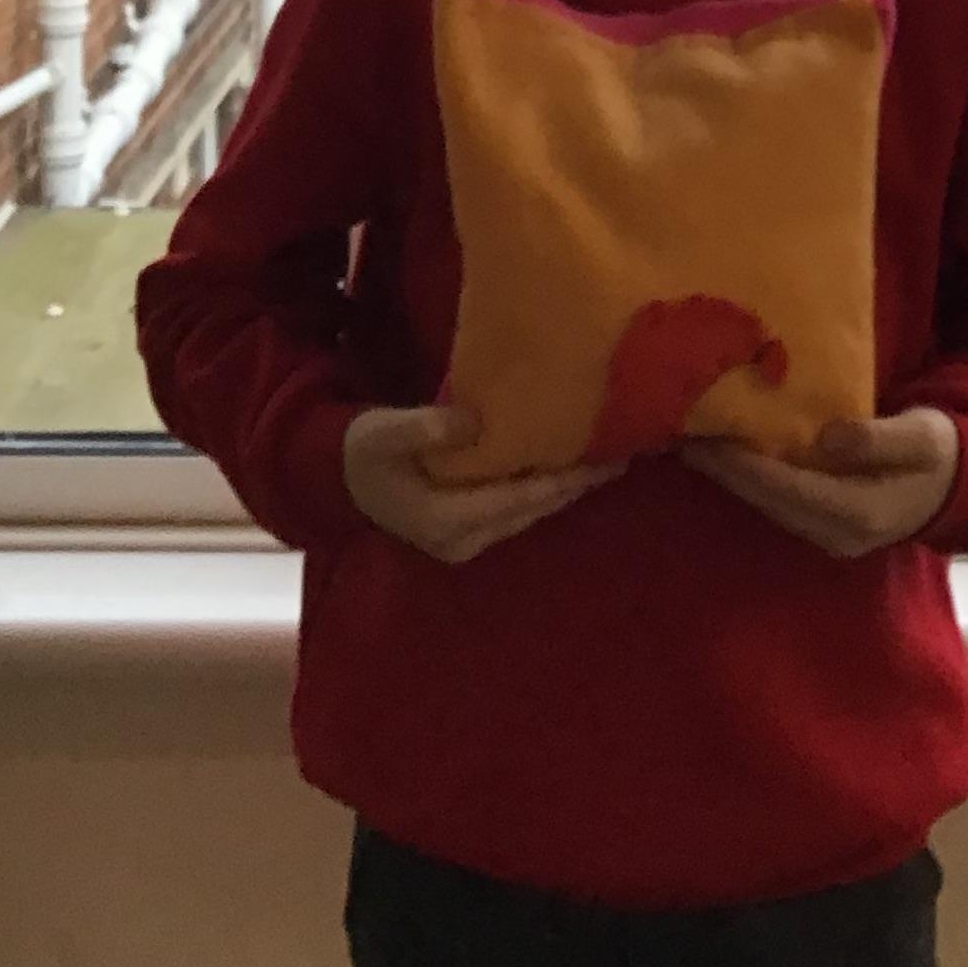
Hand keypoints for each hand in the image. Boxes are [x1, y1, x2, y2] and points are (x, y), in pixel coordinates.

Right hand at [343, 404, 622, 564]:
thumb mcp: (383, 433)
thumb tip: (467, 422)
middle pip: (532, 509)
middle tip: (624, 452)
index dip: (562, 477)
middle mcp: (461, 541)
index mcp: (443, 519)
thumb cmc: (365, 451)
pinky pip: (519, 512)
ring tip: (610, 457)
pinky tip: (573, 468)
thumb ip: (421, 429)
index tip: (601, 455)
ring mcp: (468, 543)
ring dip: (567, 488)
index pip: (516, 498)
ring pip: (530, 513)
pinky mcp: (472, 535)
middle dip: (576, 482)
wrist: (343, 481)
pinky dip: (547, 490)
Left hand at [680, 408, 959, 557]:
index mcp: (860, 513)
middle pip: (769, 502)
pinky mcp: (824, 525)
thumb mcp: (920, 438)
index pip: (789, 489)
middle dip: (726, 472)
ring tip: (696, 443)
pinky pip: (779, 503)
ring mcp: (829, 535)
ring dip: (733, 478)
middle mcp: (838, 534)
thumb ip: (878, 439)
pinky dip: (751, 480)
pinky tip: (728, 456)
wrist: (956, 485)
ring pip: (769, 506)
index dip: (746, 466)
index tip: (708, 441)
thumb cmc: (937, 452)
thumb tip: (829, 437)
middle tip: (682, 436)